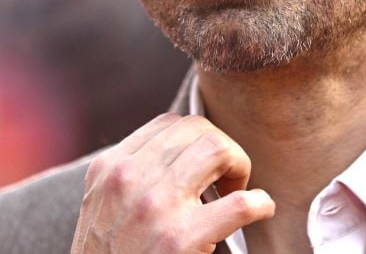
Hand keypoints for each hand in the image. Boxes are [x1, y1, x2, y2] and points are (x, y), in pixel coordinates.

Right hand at [71, 113, 275, 252]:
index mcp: (108, 168)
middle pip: (197, 129)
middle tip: (225, 181)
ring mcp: (154, 207)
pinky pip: (240, 204)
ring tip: (237, 192)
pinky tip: (260, 211)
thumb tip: (183, 156)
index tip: (204, 167)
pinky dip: (260, 204)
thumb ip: (133, 177)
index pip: (168, 125)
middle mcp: (128, 179)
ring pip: (218, 149)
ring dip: (239, 166)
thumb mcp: (105, 206)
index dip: (196, 140)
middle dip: (222, 149)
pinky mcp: (179, 239)